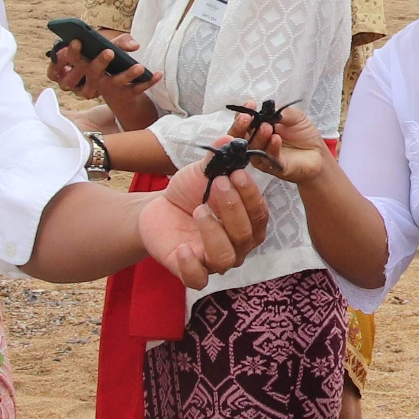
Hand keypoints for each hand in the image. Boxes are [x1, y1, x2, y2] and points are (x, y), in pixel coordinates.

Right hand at [47, 34, 158, 127]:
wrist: (118, 95)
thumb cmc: (111, 64)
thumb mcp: (112, 49)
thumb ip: (121, 42)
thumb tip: (134, 45)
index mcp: (86, 67)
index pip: (75, 59)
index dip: (72, 51)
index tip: (76, 41)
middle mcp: (95, 79)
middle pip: (93, 72)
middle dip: (100, 62)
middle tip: (108, 52)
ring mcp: (110, 89)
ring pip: (116, 82)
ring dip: (128, 74)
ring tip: (139, 66)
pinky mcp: (126, 96)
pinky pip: (138, 89)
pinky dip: (149, 82)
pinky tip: (158, 74)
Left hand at [141, 163, 271, 289]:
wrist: (159, 209)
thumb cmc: (189, 192)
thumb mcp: (202, 173)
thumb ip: (217, 160)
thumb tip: (229, 138)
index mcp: (248, 223)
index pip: (259, 214)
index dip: (250, 194)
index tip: (236, 173)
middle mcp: (238, 246)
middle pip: (245, 235)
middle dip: (233, 207)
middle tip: (218, 183)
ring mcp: (215, 261)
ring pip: (226, 257)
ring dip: (215, 232)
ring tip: (199, 210)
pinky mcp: (192, 272)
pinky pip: (198, 279)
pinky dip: (191, 266)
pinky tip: (182, 248)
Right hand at [234, 104, 334, 188]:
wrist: (318, 153)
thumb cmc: (303, 134)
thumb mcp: (295, 117)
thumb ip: (281, 112)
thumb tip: (269, 107)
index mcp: (257, 128)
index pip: (243, 122)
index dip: (242, 113)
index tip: (249, 104)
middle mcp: (256, 142)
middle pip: (238, 136)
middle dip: (240, 126)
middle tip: (247, 118)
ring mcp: (262, 155)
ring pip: (252, 147)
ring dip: (258, 136)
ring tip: (267, 127)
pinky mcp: (272, 166)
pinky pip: (267, 158)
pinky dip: (271, 147)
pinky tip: (276, 139)